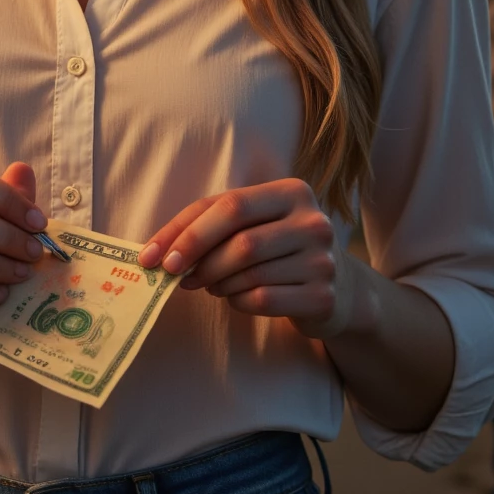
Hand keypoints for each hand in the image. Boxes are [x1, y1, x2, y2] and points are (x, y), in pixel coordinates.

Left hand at [138, 179, 356, 339]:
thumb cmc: (280, 248)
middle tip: (176, 276)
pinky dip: (238, 301)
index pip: (230, 205)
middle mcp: (313, 221)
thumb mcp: (257, 222)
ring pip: (250, 273)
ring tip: (210, 284)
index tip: (153, 256)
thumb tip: (159, 250)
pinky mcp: (323, 297)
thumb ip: (215, 224)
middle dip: (199, 261)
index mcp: (292, 191)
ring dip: (217, 283)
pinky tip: (236, 297)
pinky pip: (264, 299)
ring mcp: (323, 260)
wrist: (340, 288)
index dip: (187, 231)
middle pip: (240, 241)